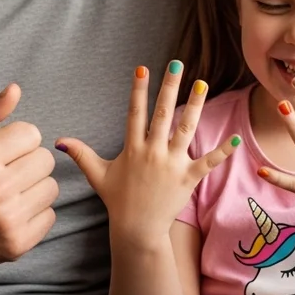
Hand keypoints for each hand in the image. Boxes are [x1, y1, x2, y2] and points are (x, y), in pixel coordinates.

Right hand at [0, 83, 58, 270]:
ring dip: (32, 187)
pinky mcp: (16, 244)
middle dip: (26, 162)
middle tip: (3, 172)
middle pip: (45, 159)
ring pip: (51, 187)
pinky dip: (34, 213)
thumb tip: (15, 90)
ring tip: (7, 193)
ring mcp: (7, 220)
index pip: (31, 133)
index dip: (16, 140)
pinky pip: (49, 215)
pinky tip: (10, 213)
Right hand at [57, 62, 239, 247]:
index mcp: (132, 148)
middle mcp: (152, 152)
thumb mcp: (97, 175)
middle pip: (161, 114)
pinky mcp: (188, 178)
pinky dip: (223, 151)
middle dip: (169, 88)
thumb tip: (58, 141)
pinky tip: (236, 138)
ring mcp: (171, 164)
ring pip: (185, 129)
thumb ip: (81, 154)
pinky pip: (208, 162)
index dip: (138, 90)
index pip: (135, 113)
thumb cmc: (118, 201)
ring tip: (202, 84)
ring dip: (195, 106)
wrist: (137, 229)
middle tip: (177, 65)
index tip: (143, 69)